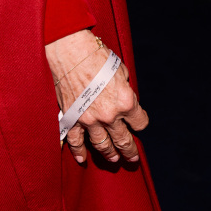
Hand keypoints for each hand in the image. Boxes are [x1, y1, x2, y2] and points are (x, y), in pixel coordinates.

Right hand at [45, 30, 148, 165]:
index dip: (140, 122)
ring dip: (109, 154)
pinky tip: (83, 159)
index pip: (140, 123)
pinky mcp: (72, 118)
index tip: (138, 122)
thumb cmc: (97, 55)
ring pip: (102, 145)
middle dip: (130, 150)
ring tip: (114, 160)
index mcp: (126, 102)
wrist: (70, 51)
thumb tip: (124, 97)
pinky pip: (75, 141)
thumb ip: (124, 88)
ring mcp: (89, 119)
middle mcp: (109, 115)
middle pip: (124, 140)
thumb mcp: (121, 70)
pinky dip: (79, 152)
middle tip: (133, 158)